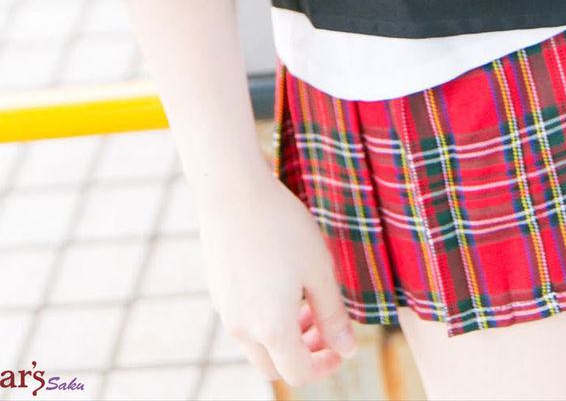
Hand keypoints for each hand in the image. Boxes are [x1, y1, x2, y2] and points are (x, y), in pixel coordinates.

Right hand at [198, 172, 358, 387]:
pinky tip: (280, 283)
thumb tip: (348, 350)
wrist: (232, 192)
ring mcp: (226, 312)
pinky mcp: (217, 293)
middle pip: (276, 366)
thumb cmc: (283, 227)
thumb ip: (334, 316)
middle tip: (323, 323)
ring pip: (258, 345)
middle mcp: (243, 329)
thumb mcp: (319, 270)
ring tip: (305, 301)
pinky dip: (265, 318)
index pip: (300, 373)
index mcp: (272, 328)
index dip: (326, 365)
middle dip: (304, 354)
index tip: (340, 345)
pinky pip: (244, 322)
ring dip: (284, 336)